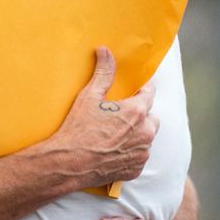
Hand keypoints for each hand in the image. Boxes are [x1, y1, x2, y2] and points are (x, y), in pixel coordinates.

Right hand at [43, 47, 158, 190]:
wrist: (68, 163)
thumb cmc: (78, 129)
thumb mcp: (89, 96)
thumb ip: (103, 72)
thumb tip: (106, 50)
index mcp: (137, 112)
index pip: (149, 94)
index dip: (140, 90)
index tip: (132, 91)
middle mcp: (145, 133)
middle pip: (151, 117)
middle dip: (140, 115)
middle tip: (119, 115)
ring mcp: (141, 153)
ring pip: (146, 138)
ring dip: (136, 134)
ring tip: (114, 134)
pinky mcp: (135, 169)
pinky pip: (138, 156)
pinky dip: (130, 152)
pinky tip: (112, 150)